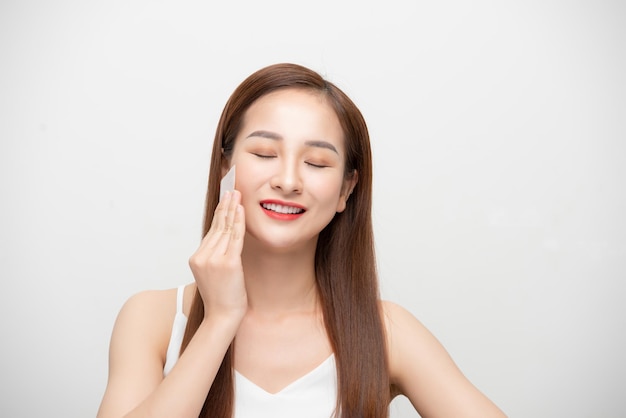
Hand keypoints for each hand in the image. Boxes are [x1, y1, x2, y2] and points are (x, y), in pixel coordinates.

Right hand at [189, 190, 246, 321]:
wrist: (222, 317)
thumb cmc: (221, 298)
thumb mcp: (213, 274)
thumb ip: (215, 256)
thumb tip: (225, 238)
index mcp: (196, 258)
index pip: (211, 231)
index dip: (219, 213)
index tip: (224, 199)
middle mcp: (202, 256)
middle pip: (217, 226)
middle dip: (225, 206)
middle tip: (231, 189)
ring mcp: (214, 260)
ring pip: (226, 229)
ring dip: (232, 210)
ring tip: (236, 194)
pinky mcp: (228, 263)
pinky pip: (235, 238)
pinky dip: (239, 222)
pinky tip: (241, 210)